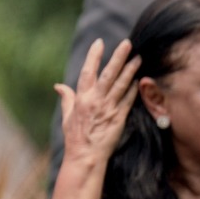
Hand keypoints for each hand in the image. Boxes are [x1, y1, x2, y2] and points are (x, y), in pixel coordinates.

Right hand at [56, 37, 140, 169]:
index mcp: (82, 98)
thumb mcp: (67, 116)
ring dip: (131, 70)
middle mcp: (96, 101)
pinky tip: (140, 79)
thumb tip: (59, 86)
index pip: (88, 71)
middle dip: (118, 57)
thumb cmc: (75, 137)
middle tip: (128, 43)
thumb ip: (67, 98)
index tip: (100, 42)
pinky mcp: (119, 118)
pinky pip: (129, 100)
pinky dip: (134, 89)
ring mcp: (109, 109)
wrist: (86, 156)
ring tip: (139, 57)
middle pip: (109, 74)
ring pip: (121, 85)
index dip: (94, 56)